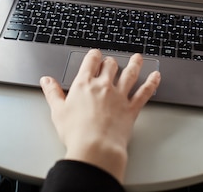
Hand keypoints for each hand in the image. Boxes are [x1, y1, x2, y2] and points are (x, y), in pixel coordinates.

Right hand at [40, 49, 160, 182]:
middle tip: (111, 61)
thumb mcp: (57, 111)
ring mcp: (119, 96)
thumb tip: (46, 80)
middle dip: (110, 61)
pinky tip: (156, 76)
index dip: (94, 55)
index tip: (95, 54)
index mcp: (84, 84)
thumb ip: (52, 92)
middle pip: (110, 65)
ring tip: (138, 58)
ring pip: (130, 74)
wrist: (96, 147)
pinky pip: (144, 92)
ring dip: (135, 64)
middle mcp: (103, 86)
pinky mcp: (131, 108)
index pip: (90, 62)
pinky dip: (151, 83)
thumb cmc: (76, 132)